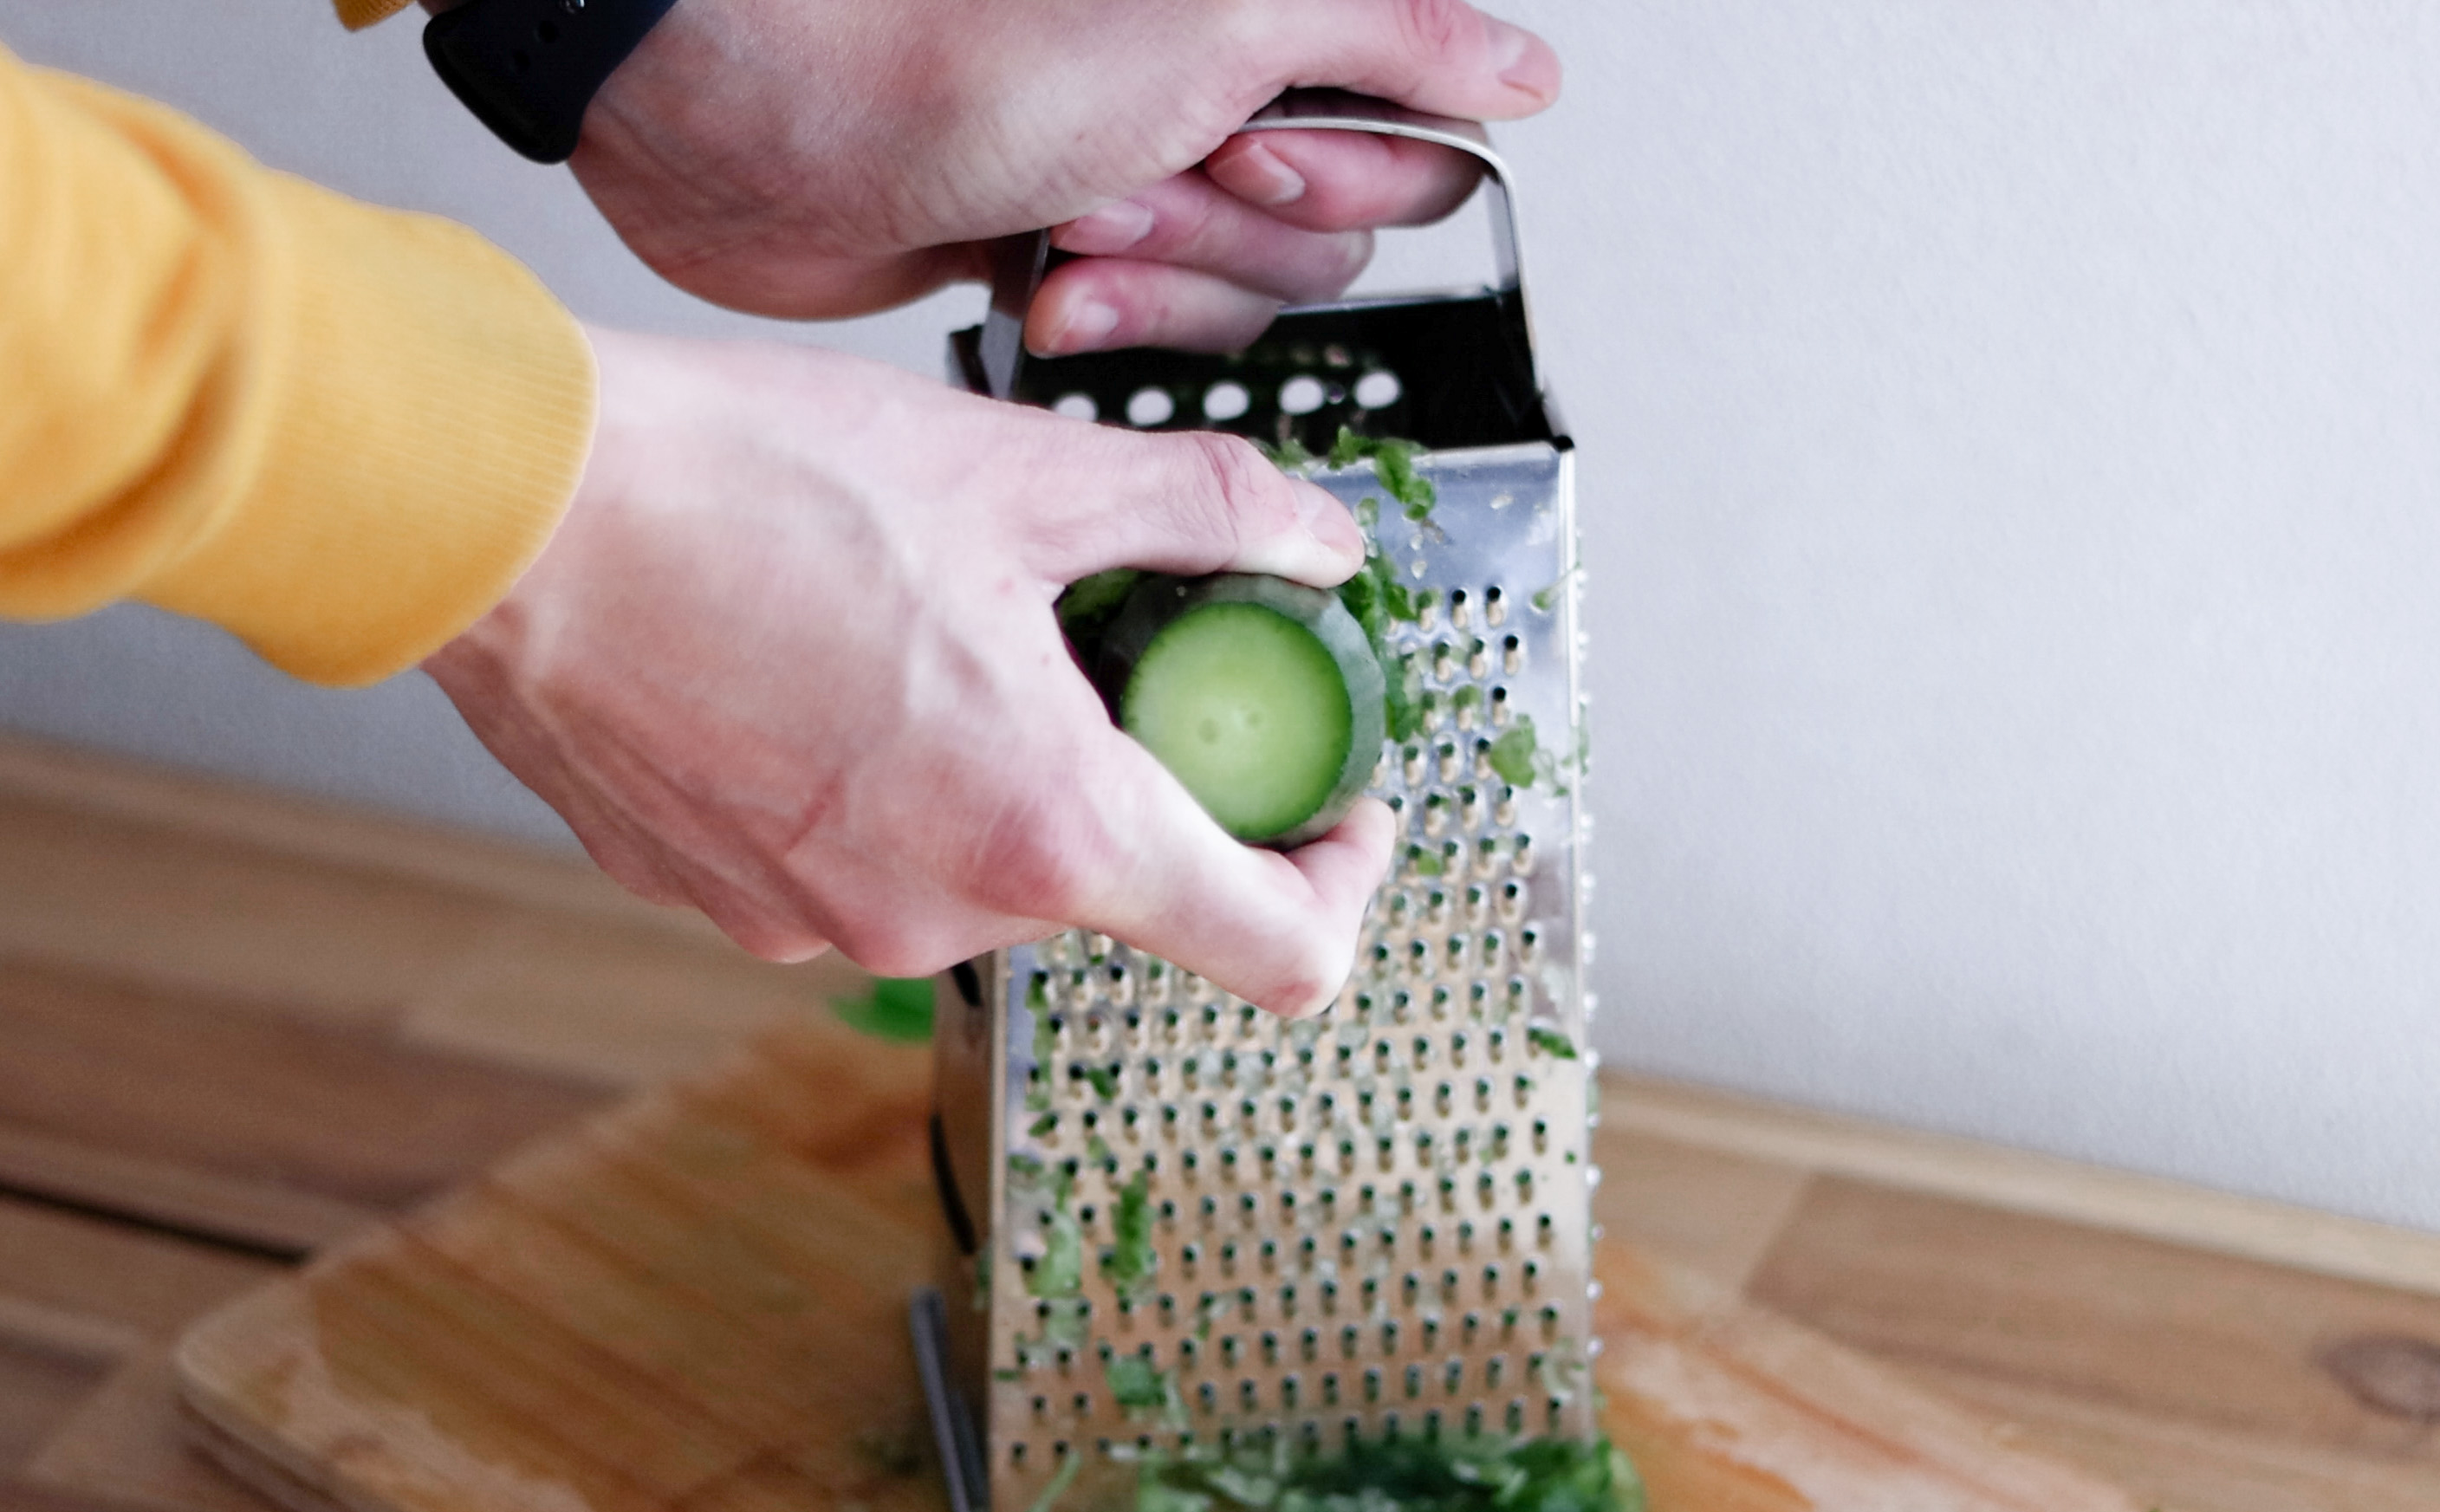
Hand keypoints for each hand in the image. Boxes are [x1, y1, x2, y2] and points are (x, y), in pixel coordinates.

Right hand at [423, 327, 1397, 1014]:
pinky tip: (841, 672)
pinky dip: (898, 789)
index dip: (1344, 881)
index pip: (1283, 951)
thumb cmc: (749, 486)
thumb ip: (1207, 514)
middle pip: (1124, 887)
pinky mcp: (729, 906)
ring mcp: (824, 927)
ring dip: (1013, 778)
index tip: (1335, 801)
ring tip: (951, 640)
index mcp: (1048, 831)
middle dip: (1149, 776)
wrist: (509, 516)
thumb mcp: (1026, 474)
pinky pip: (869, 865)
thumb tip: (1316, 539)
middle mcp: (942, 916)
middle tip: (1121, 645)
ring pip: (991, 873)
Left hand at [569, 0, 1559, 347]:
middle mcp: (1216, 95)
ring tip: (1070, 228)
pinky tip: (1035, 283)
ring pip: (1236, 303)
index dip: (1343, 180)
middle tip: (1137, 181)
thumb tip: (1526, 74)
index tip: (1253, 151)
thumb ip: (1397, 46)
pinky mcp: (1066, 255)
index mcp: (1271, 31)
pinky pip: (1146, 336)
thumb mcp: (1229, 24)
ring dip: (1158, 286)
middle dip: (1226, 236)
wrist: (783, 123)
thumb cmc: (966, 50)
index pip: (1413, 147)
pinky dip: (1098, 325)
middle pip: (1326, 245)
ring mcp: (1140, 180)